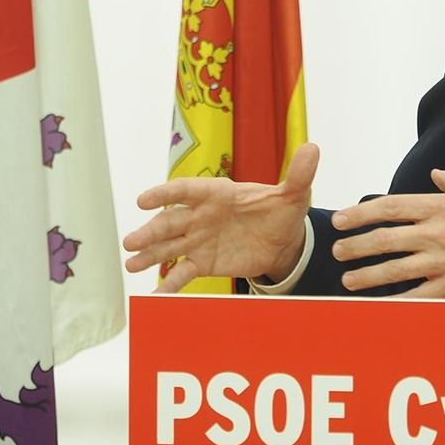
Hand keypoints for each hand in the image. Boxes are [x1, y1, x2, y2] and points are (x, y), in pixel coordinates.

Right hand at [123, 143, 318, 291]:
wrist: (282, 240)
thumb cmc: (281, 210)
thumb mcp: (293, 194)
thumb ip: (298, 174)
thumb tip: (313, 147)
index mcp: (218, 193)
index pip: (186, 190)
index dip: (164, 195)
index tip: (143, 200)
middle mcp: (202, 215)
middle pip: (171, 222)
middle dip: (151, 232)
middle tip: (130, 242)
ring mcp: (199, 240)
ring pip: (170, 247)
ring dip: (150, 255)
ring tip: (131, 264)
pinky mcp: (204, 262)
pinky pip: (182, 273)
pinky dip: (168, 285)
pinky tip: (155, 297)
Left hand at [330, 168, 444, 298]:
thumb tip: (434, 174)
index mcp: (441, 208)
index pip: (390, 207)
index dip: (360, 213)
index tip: (341, 219)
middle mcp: (436, 235)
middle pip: (383, 240)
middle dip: (355, 246)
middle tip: (337, 251)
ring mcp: (441, 264)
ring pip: (392, 271)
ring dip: (365, 276)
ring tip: (348, 280)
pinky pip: (415, 298)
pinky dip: (393, 303)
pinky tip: (376, 306)